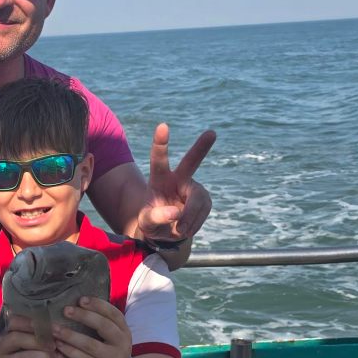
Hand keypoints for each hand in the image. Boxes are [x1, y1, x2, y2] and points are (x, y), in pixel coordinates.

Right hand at [0, 313, 60, 357]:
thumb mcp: (21, 342)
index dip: (31, 323)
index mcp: (1, 333)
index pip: (12, 321)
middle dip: (38, 341)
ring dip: (42, 357)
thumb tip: (56, 328)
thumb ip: (33, 333)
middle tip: (54, 345)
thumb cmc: (19, 356)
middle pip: (15, 339)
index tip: (51, 327)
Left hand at [52, 297, 135, 357]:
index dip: (97, 305)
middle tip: (66, 311)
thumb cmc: (110, 353)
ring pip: (92, 345)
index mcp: (124, 330)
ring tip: (55, 329)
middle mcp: (123, 343)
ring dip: (71, 336)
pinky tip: (60, 346)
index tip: (80, 300)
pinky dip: (71, 352)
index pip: (113, 313)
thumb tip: (76, 303)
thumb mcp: (112, 337)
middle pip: (104, 326)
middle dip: (84, 316)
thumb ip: (101, 323)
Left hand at [138, 124, 215, 240]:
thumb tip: (175, 212)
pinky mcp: (205, 199)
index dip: (160, 143)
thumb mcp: (146, 223)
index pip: (158, 160)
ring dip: (188, 219)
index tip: (162, 126)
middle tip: (212, 133)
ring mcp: (193, 188)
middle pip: (191, 162)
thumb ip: (155, 217)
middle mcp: (178, 179)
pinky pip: (202, 212)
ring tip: (177, 229)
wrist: (166, 231)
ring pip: (196, 201)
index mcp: (159, 179)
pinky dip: (193, 224)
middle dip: (201, 148)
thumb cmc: (152, 222)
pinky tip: (185, 226)